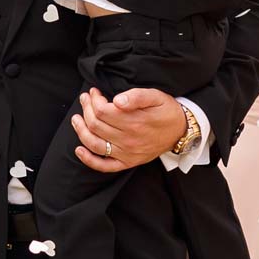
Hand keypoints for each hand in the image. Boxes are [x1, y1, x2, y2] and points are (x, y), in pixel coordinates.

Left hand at [71, 87, 186, 172]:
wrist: (181, 131)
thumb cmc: (166, 111)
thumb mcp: (156, 97)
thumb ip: (136, 96)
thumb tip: (118, 100)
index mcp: (135, 122)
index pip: (102, 111)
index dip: (94, 100)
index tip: (94, 92)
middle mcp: (129, 140)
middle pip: (96, 125)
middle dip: (86, 109)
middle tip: (85, 99)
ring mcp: (127, 154)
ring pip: (95, 144)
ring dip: (81, 131)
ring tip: (76, 119)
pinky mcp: (127, 162)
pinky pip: (104, 166)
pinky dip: (89, 160)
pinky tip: (79, 150)